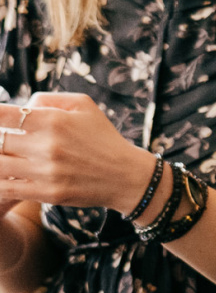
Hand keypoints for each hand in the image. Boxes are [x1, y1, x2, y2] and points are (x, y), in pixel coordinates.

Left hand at [0, 93, 155, 214]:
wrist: (126, 175)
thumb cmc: (102, 137)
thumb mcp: (84, 105)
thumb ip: (48, 99)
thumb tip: (20, 105)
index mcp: (54, 120)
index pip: (4, 114)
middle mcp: (48, 145)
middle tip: (4, 140)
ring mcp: (46, 171)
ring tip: (5, 157)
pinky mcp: (47, 193)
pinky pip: (5, 189)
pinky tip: (3, 177)